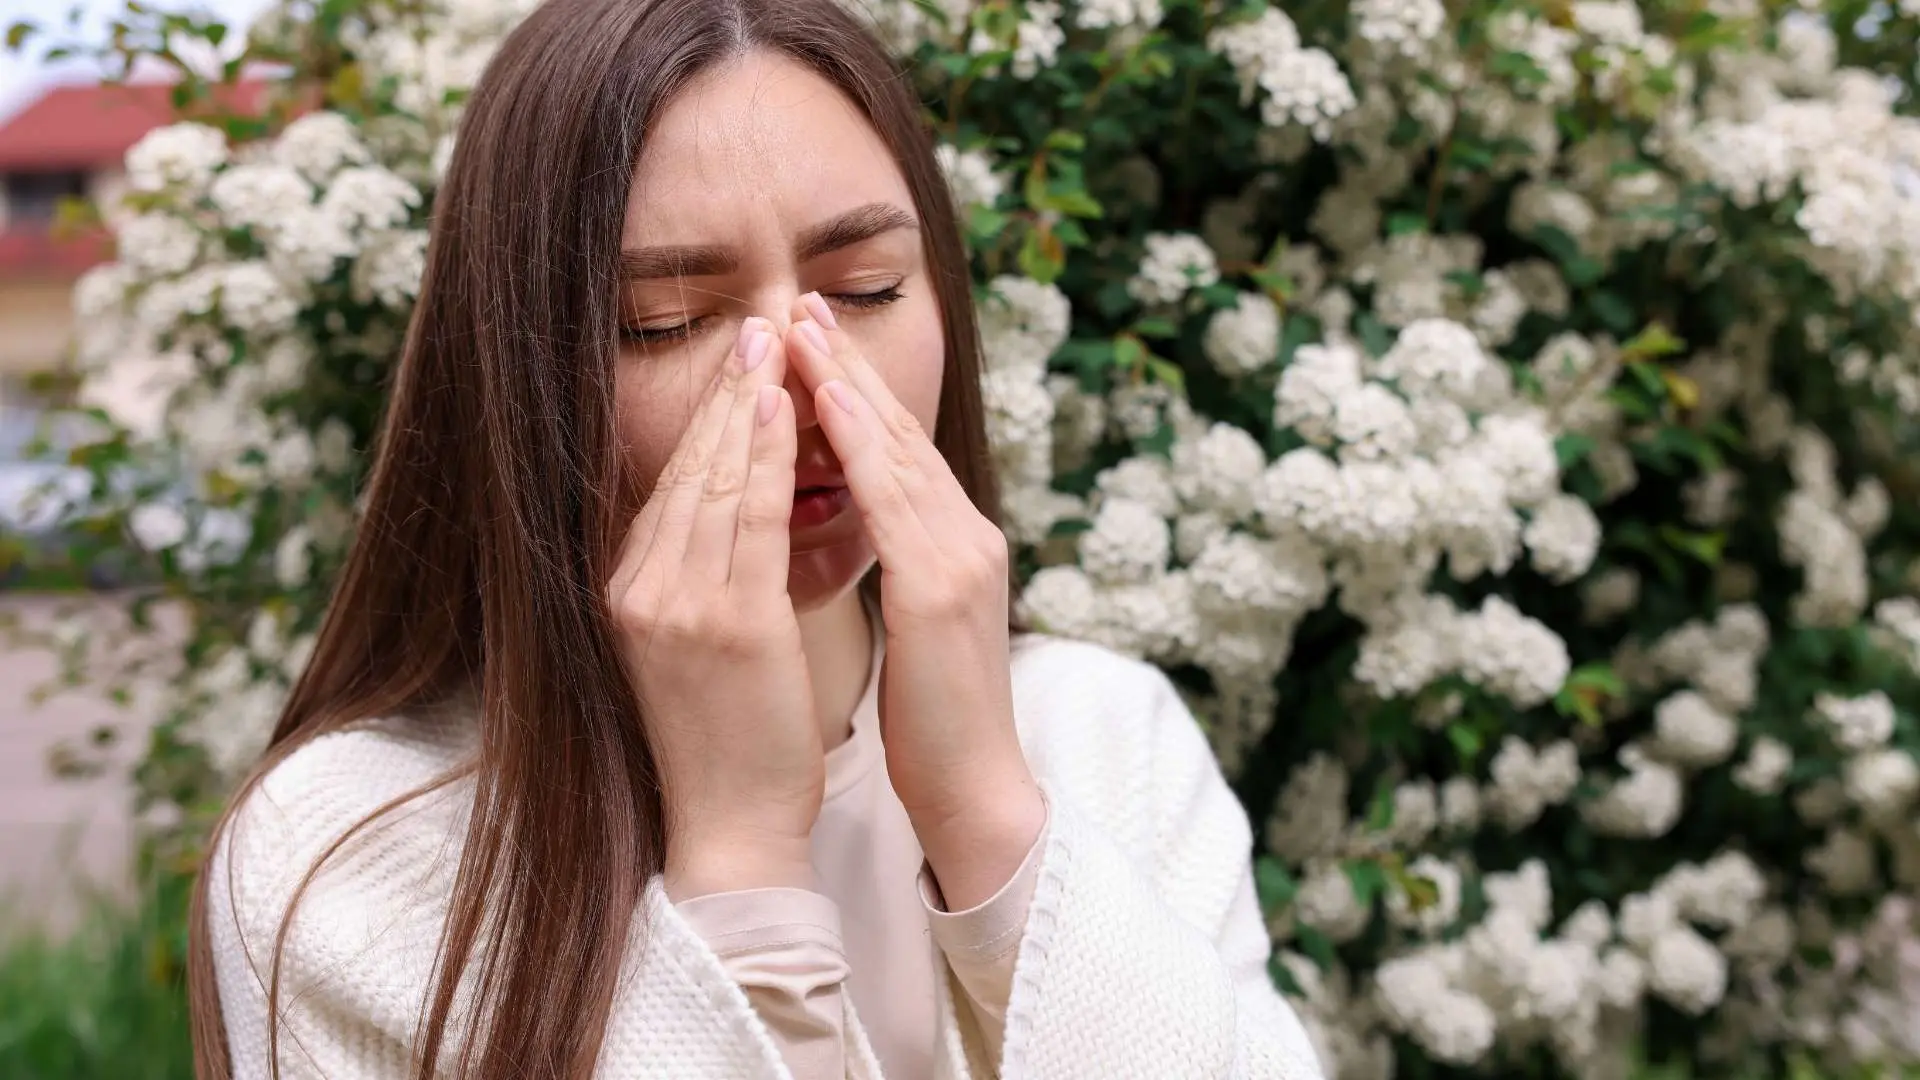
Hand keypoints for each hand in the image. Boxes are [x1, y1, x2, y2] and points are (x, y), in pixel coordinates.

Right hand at [607, 318, 822, 898]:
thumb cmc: (727, 738)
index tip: (737, 360)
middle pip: (682, 467)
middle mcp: (637, 589)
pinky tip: (783, 408)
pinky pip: (744, 517)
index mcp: (628, 592)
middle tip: (756, 323)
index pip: (667, 483)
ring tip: (772, 342)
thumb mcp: (691, 647)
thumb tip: (717, 517)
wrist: (729, 826)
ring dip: (745, 403)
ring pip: (711, 478)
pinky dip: (763, 454)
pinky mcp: (721, 624)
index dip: (705, 417)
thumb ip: (695, 579)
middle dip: (723, 391)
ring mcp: (673, 604)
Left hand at [783, 293, 1044, 909]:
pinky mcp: (941, 590)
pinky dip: (861, 444)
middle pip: (902, 432)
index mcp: (954, 544)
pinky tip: (827, 404)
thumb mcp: (912, 622)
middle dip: (849, 363)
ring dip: (847, 383)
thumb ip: (895, 561)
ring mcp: (960, 558)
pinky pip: (894, 499)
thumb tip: (854, 520)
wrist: (976, 791)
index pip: (898, 451)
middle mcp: (966, 535)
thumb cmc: (933, 719)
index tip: (809, 337)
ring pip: (898, 450)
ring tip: (803, 329)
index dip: (855, 390)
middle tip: (801, 302)